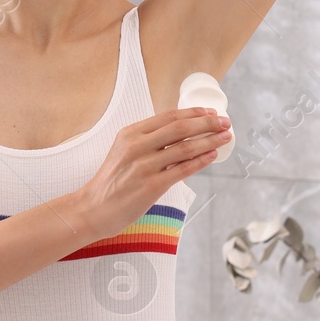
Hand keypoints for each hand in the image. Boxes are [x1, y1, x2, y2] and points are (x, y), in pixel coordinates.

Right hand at [76, 107, 228, 240]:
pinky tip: (212, 155)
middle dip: (207, 123)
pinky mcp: (151, 186)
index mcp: (130, 133)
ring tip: (225, 138)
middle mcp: (137, 146)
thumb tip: (180, 135)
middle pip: (180, 128)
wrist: (93, 208)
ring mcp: (144, 166)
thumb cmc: (111, 182)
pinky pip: (182, 169)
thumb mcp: (123, 152)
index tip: (211, 112)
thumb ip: (147, 142)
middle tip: (225, 122)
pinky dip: (200, 161)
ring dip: (209, 141)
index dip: (193, 113)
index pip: (168, 117)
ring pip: (185, 148)